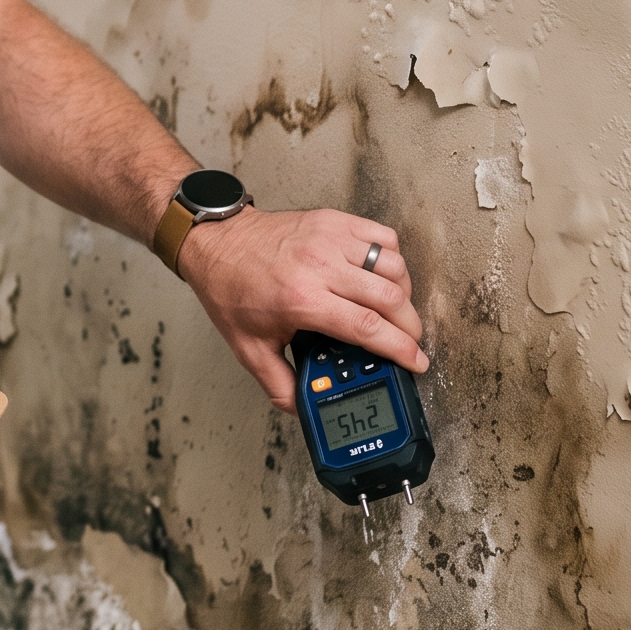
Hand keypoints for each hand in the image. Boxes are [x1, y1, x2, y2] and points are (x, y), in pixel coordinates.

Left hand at [176, 208, 426, 411]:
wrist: (214, 242)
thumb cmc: (230, 288)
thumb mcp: (248, 348)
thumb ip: (278, 384)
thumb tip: (303, 409)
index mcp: (300, 299)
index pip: (367, 327)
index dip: (400, 349)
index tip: (416, 361)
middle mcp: (319, 265)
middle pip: (390, 298)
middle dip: (409, 327)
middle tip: (408, 342)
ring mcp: (329, 238)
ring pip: (393, 266)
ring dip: (403, 294)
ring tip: (393, 313)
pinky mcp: (333, 220)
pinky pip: (383, 237)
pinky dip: (393, 259)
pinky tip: (383, 278)